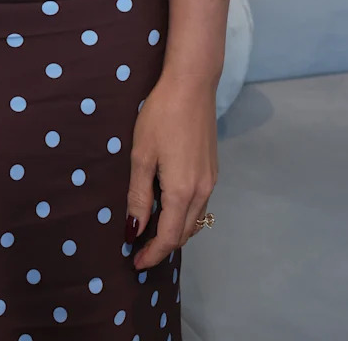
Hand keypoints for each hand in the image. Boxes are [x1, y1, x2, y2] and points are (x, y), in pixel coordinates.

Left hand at [125, 74, 217, 268]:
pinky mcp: (213, 169)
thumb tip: (134, 230)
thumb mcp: (141, 155)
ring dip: (175, 231)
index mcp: (182, 192)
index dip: (152, 254)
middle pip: (184, 233)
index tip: (136, 263)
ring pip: (195, 220)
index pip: (168, 237)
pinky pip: (200, 205)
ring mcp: (211, 180)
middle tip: (139, 250)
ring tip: (151, 231)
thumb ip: (138, 196)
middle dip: (163, 246)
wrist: (192, 85)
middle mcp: (202, 191)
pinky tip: (169, 207)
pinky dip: (185, 215)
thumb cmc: (161, 116)